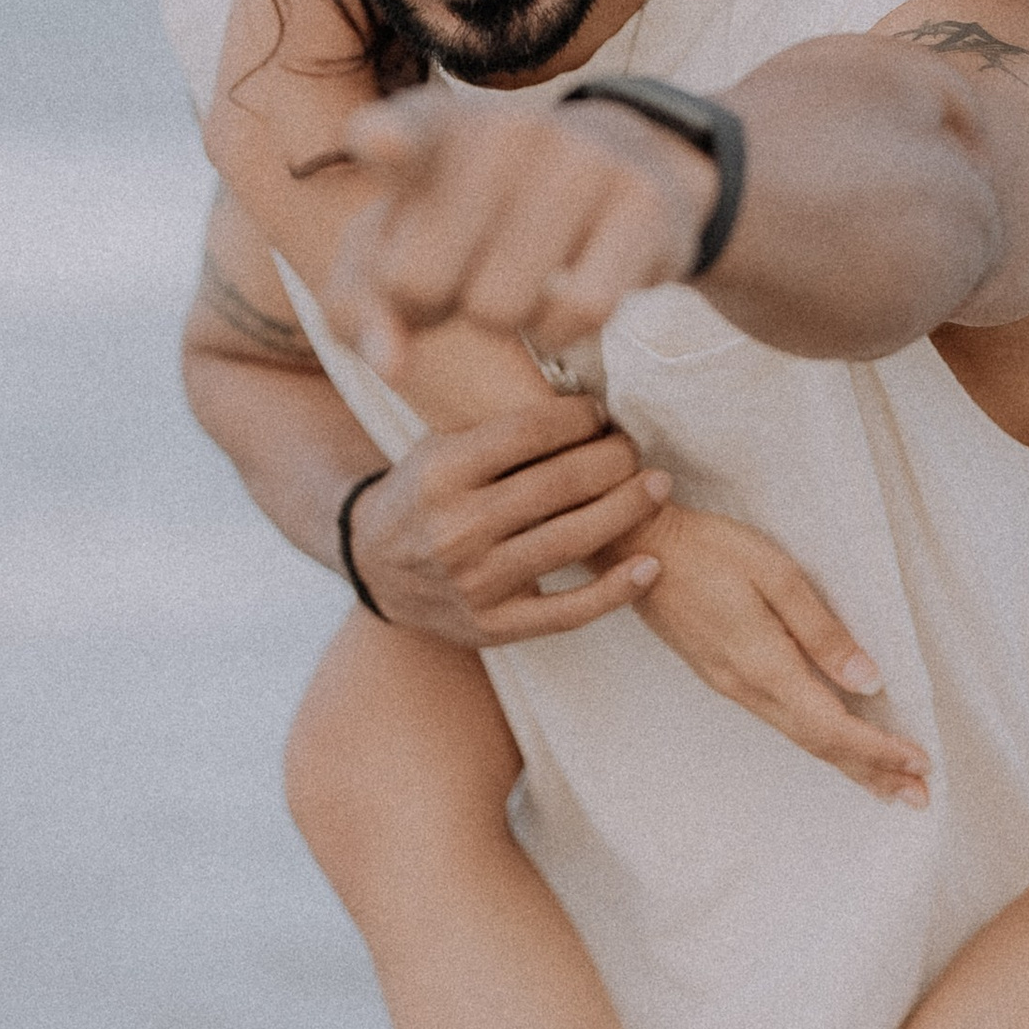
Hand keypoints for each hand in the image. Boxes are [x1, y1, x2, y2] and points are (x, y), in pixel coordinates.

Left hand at [329, 86, 717, 381]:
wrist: (629, 166)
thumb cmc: (484, 219)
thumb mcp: (410, 242)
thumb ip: (363, 305)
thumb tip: (390, 365)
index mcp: (436, 128)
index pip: (409, 129)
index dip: (386, 140)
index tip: (376, 142)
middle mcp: (507, 130)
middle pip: (419, 283)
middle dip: (432, 307)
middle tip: (465, 274)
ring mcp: (580, 159)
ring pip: (498, 309)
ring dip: (501, 322)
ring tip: (520, 281)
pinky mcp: (640, 202)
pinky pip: (577, 314)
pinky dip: (561, 332)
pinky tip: (565, 298)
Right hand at [343, 402, 673, 643]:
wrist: (370, 567)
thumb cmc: (422, 493)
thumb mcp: (438, 446)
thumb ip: (497, 428)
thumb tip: (584, 402)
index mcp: (441, 473)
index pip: (529, 432)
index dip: (578, 417)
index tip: (601, 413)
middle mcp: (456, 528)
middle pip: (559, 484)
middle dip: (612, 459)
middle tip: (634, 448)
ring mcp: (475, 582)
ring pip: (570, 541)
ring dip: (626, 509)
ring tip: (657, 485)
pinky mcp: (492, 626)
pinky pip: (568, 612)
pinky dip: (615, 590)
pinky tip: (650, 566)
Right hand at [637, 507, 928, 805]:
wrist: (637, 550)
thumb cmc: (710, 550)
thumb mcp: (776, 574)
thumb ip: (821, 630)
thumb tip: (868, 680)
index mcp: (765, 664)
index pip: (832, 725)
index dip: (878, 749)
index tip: (920, 763)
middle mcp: (748, 688)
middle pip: (820, 744)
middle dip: (873, 772)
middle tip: (920, 798)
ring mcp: (733, 686)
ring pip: (802, 738)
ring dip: (850, 764)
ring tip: (890, 786)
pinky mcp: (726, 678)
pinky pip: (785, 723)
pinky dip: (822, 744)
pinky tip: (838, 746)